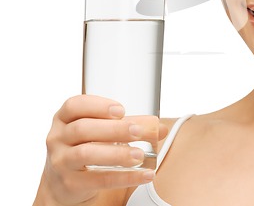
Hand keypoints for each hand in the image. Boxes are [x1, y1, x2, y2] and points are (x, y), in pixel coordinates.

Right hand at [35, 95, 167, 205]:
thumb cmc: (88, 147)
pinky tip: (144, 174)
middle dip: (114, 129)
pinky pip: (97, 180)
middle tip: (139, 131)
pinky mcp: (69, 183)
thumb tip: (161, 128)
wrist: (65, 182)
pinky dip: (123, 177)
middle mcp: (57, 138)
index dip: (97, 106)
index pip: (74, 105)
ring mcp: (61, 161)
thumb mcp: (102, 132)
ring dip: (117, 153)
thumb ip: (130, 125)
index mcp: (64, 118)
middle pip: (83, 129)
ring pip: (86, 154)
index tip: (121, 110)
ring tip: (140, 155)